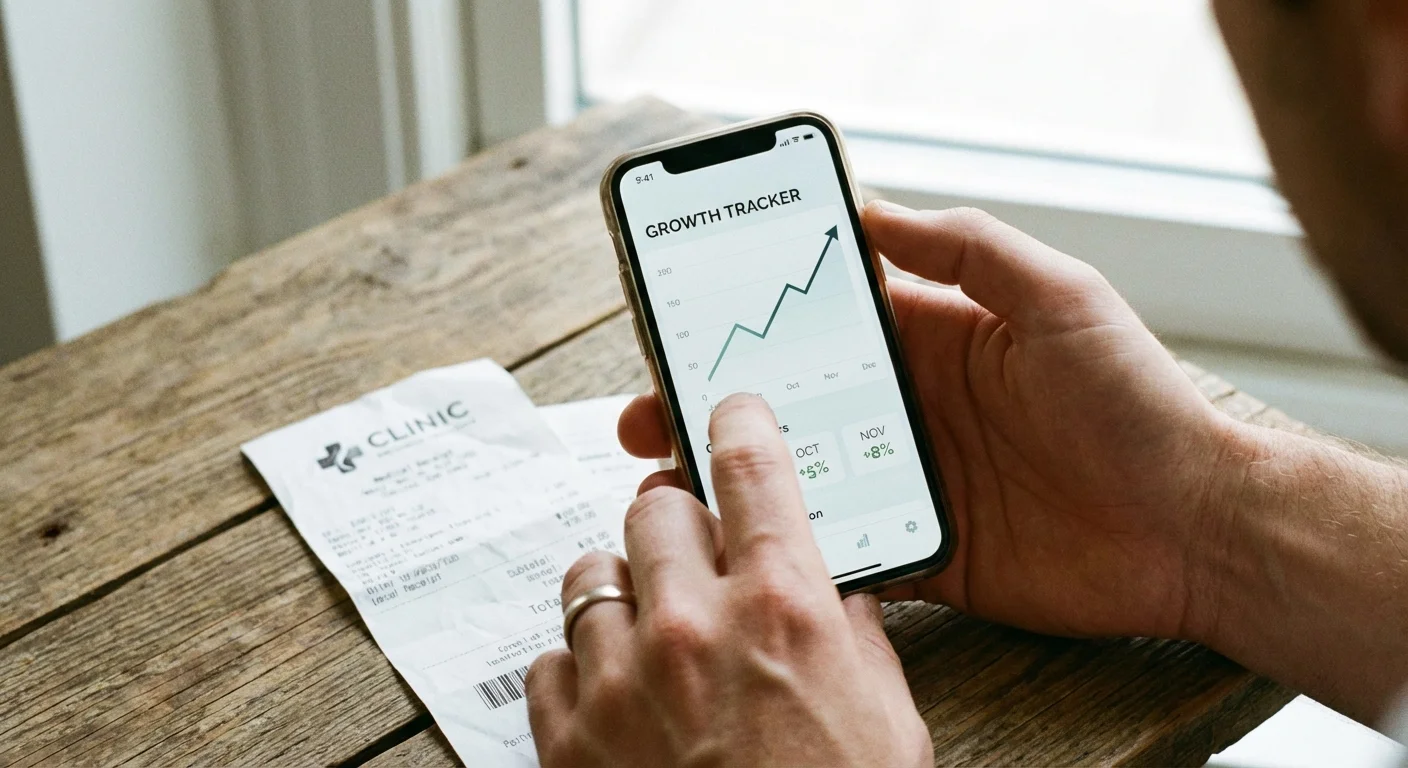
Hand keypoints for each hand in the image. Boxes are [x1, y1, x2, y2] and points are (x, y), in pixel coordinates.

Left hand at [527, 395, 931, 767]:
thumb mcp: (886, 715)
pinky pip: (550, 659)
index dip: (736, 419)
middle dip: (676, 525)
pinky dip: (579, 670)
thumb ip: (850, 628)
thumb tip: (823, 579)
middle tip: (694, 555)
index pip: (750, 466)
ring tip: (651, 634)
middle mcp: (694, 626)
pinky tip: (617, 699)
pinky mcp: (567, 737)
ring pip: (590, 576)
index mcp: (786, 608)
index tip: (726, 406)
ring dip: (622, 594)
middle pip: (655, 510)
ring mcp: (621, 681)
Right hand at [617, 204, 1240, 640]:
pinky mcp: (928, 551)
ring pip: (802, 479)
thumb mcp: (1057, 296)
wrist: (1194, 525)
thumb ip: (966, 249)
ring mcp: (915, 482)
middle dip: (716, 407)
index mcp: (933, 342)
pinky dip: (793, 549)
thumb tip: (871, 210)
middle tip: (648, 416)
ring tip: (670, 483)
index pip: (823, 323)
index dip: (754, 321)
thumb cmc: (1134, 399)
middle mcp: (912, 411)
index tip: (689, 321)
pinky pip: (846, 549)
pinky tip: (741, 548)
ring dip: (737, 480)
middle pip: (792, 404)